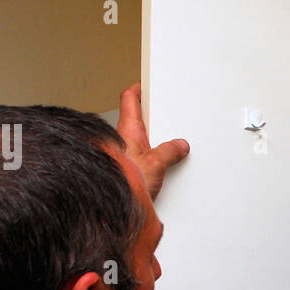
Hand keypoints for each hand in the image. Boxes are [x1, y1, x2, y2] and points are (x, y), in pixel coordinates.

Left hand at [117, 82, 189, 199]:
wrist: (110, 206)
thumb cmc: (122, 183)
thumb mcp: (155, 164)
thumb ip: (169, 152)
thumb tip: (178, 145)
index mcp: (127, 129)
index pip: (129, 99)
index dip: (138, 88)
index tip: (146, 83)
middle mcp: (121, 140)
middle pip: (136, 120)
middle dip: (150, 118)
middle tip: (162, 115)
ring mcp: (121, 154)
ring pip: (138, 141)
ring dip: (150, 142)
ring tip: (167, 147)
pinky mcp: (125, 169)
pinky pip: (140, 158)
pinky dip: (149, 159)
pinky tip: (159, 169)